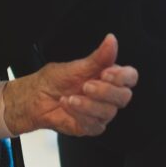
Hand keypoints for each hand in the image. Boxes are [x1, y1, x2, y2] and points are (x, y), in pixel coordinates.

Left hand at [4, 34, 136, 136]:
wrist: (36, 98)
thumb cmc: (55, 80)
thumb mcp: (77, 66)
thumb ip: (98, 57)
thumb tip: (111, 40)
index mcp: (109, 77)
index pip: (130, 77)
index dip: (122, 76)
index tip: (106, 72)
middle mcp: (109, 96)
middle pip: (124, 96)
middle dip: (105, 91)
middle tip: (86, 85)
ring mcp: (101, 113)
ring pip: (108, 112)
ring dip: (88, 104)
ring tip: (70, 97)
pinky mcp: (92, 127)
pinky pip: (94, 124)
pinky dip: (79, 114)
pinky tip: (67, 105)